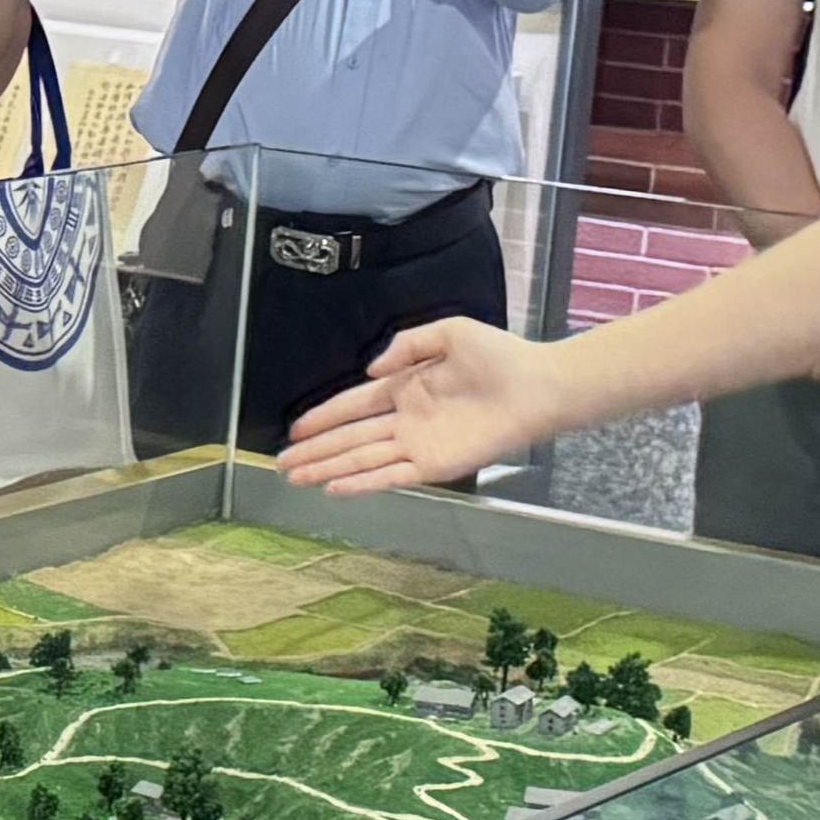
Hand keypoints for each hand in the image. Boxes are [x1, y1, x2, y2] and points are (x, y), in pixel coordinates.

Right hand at [278, 315, 566, 493]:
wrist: (537, 387)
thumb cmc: (499, 356)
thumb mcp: (448, 332)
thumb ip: (406, 346)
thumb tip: (370, 372)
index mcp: (406, 387)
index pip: (353, 405)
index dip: (323, 416)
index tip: (295, 428)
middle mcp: (405, 420)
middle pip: (350, 437)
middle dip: (315, 450)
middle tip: (282, 462)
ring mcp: (418, 445)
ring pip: (362, 459)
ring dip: (329, 469)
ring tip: (296, 478)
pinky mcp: (435, 465)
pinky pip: (391, 476)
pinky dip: (363, 483)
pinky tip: (336, 488)